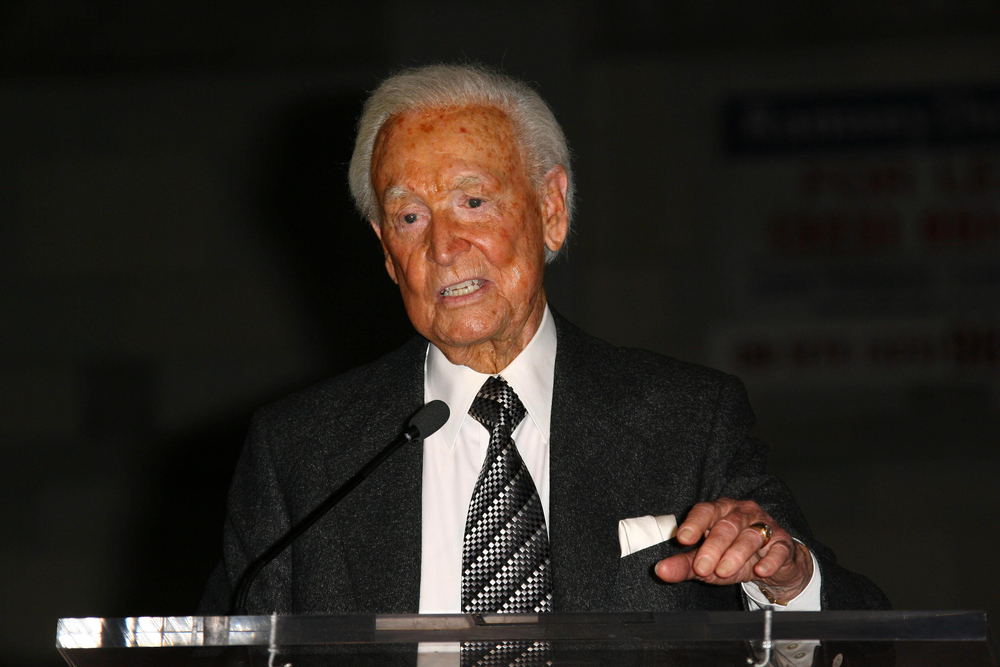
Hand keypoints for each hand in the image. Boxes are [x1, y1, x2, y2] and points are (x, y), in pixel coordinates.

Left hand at [654, 498, 812, 600]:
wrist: (772, 565)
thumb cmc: (734, 558)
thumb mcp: (707, 563)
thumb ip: (684, 565)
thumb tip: (660, 571)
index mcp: (719, 511)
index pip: (705, 511)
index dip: (694, 523)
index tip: (682, 539)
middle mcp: (741, 513)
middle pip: (727, 525)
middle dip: (713, 547)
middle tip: (702, 567)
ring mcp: (764, 526)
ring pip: (750, 535)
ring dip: (736, 554)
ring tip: (724, 571)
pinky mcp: (783, 543)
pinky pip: (777, 548)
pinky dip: (769, 560)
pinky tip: (760, 570)